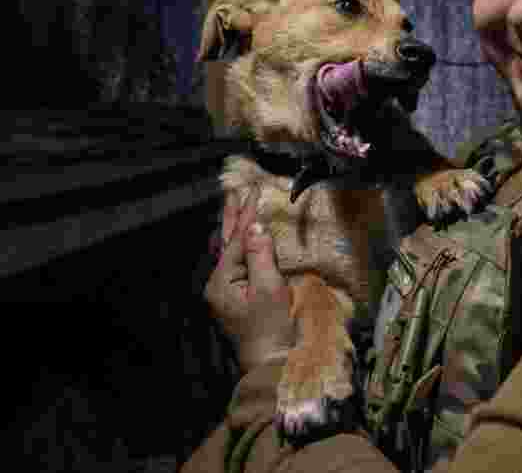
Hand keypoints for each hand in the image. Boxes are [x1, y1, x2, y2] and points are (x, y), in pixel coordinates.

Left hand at [205, 185, 295, 372]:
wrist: (270, 362)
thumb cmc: (271, 327)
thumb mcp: (269, 289)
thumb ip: (261, 255)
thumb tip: (255, 226)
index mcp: (222, 281)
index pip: (237, 240)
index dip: (246, 214)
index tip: (253, 189)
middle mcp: (218, 284)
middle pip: (227, 242)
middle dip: (233, 216)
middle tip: (235, 190)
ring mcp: (226, 292)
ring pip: (231, 251)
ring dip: (236, 227)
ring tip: (236, 206)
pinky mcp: (236, 297)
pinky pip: (238, 262)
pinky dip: (242, 245)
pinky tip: (244, 237)